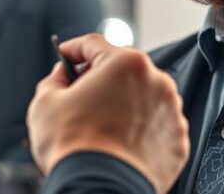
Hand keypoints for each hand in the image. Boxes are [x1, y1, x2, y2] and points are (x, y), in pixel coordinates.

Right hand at [26, 34, 189, 193]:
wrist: (98, 189)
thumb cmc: (72, 146)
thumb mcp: (45, 102)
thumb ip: (55, 79)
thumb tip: (62, 76)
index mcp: (126, 63)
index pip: (95, 44)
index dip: (73, 49)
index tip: (65, 56)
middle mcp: (157, 81)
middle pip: (123, 70)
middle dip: (101, 79)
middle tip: (80, 95)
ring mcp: (172, 112)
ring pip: (143, 98)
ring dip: (124, 104)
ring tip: (101, 126)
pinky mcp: (178, 142)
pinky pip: (156, 127)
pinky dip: (141, 131)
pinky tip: (120, 143)